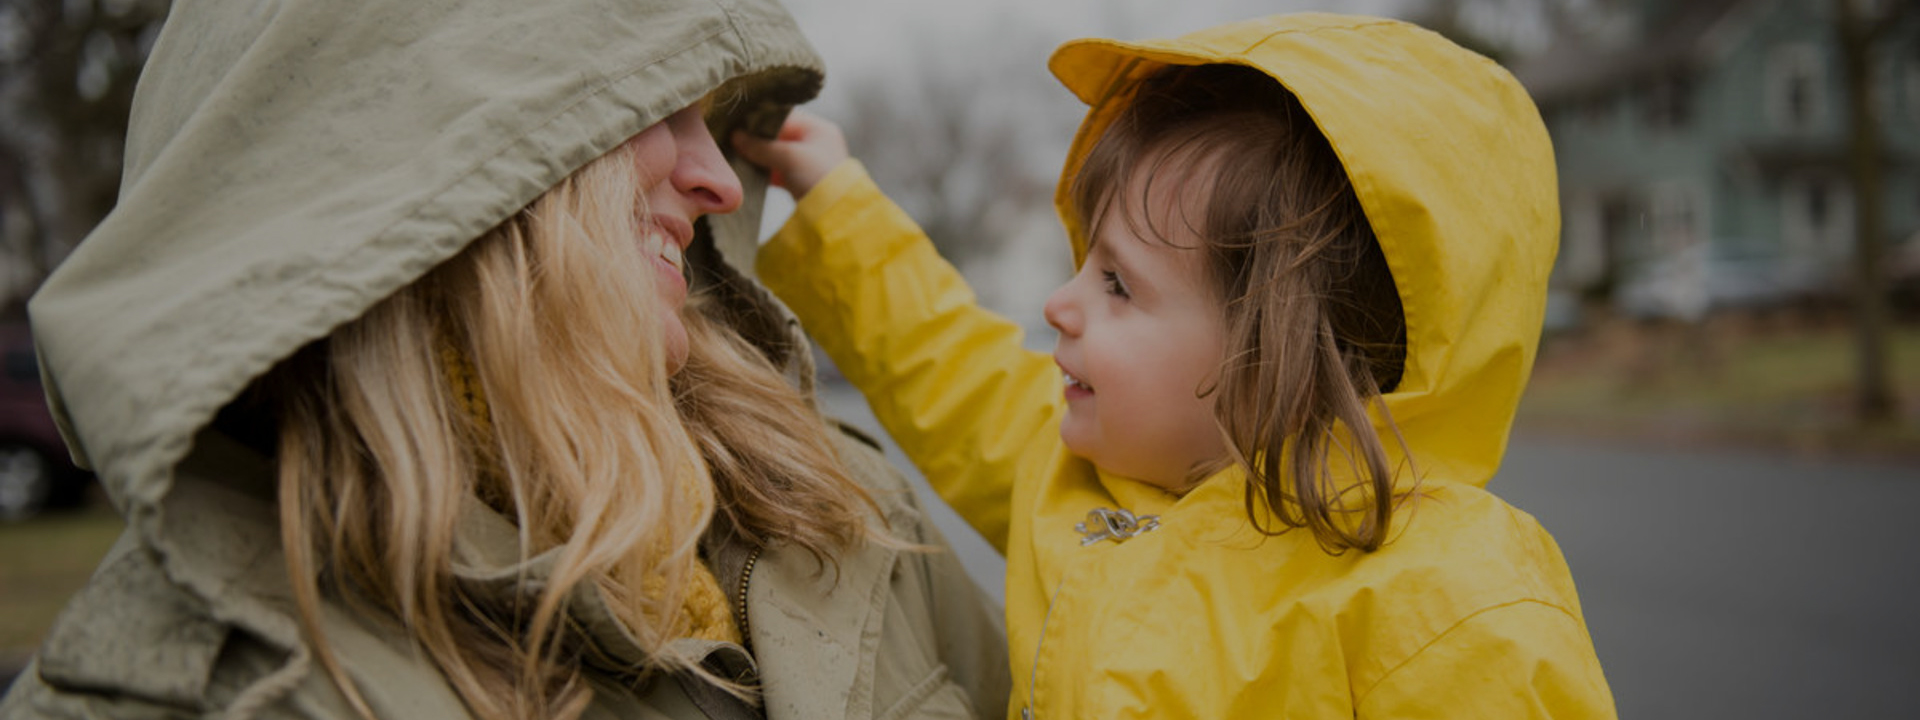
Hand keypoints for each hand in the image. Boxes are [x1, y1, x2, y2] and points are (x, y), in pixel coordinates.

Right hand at [732, 108, 847, 198]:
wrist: (836, 215)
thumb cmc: (818, 178)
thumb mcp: (789, 157)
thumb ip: (761, 146)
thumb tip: (736, 136)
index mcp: (818, 129)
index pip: (783, 115)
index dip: (760, 119)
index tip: (737, 123)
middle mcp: (815, 142)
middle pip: (778, 134)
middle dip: (757, 138)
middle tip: (733, 139)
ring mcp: (808, 162)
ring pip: (776, 153)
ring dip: (759, 155)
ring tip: (736, 155)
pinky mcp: (801, 180)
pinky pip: (778, 170)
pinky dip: (764, 170)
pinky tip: (747, 171)